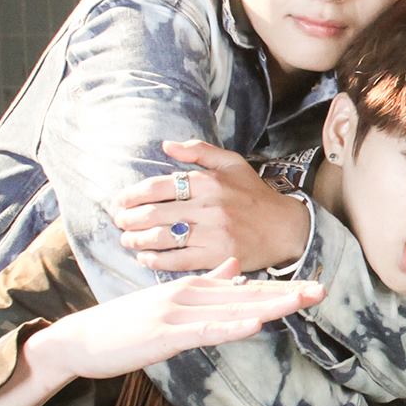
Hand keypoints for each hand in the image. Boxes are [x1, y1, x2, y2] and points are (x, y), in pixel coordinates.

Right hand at [28, 259, 323, 382]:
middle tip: (322, 290)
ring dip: (268, 305)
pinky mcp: (163, 334)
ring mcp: (176, 313)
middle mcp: (188, 294)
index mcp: (192, 288)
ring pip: (231, 309)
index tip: (311, 287)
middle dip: (285, 294)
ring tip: (301, 301)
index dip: (279, 288)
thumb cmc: (124, 325)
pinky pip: (204, 331)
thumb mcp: (168, 300)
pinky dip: (231, 327)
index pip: (244, 289)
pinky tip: (255, 324)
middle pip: (245, 295)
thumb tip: (235, 266)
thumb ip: (204, 283)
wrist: (80, 339)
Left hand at [112, 139, 312, 273]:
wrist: (285, 229)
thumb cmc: (255, 195)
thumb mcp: (232, 163)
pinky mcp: (218, 256)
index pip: (156, 187)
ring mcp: (213, 233)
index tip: (120, 202)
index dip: (131, 195)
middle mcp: (209, 206)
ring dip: (137, 240)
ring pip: (162, 237)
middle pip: (153, 213)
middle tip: (120, 223)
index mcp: (208, 182)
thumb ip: (199, 150)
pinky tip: (145, 258)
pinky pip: (178, 260)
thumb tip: (166, 145)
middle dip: (128, 219)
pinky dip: (156, 261)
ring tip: (128, 240)